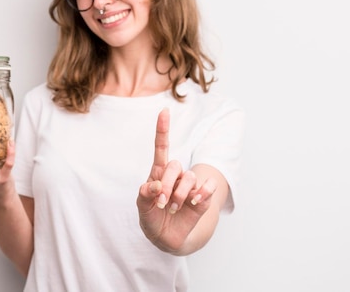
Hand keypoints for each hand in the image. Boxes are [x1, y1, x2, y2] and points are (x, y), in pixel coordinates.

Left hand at [136, 108, 216, 253]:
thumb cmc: (151, 217)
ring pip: (189, 178)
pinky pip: (208, 187)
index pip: (162, 147)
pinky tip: (194, 202)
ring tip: (172, 209)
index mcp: (159, 173)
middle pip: (175, 166)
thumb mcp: (142, 206)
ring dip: (180, 195)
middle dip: (167, 185)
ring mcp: (190, 186)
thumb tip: (156, 185)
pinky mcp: (203, 197)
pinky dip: (202, 193)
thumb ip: (145, 194)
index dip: (163, 129)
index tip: (164, 111)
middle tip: (160, 203)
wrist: (166, 237)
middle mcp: (176, 176)